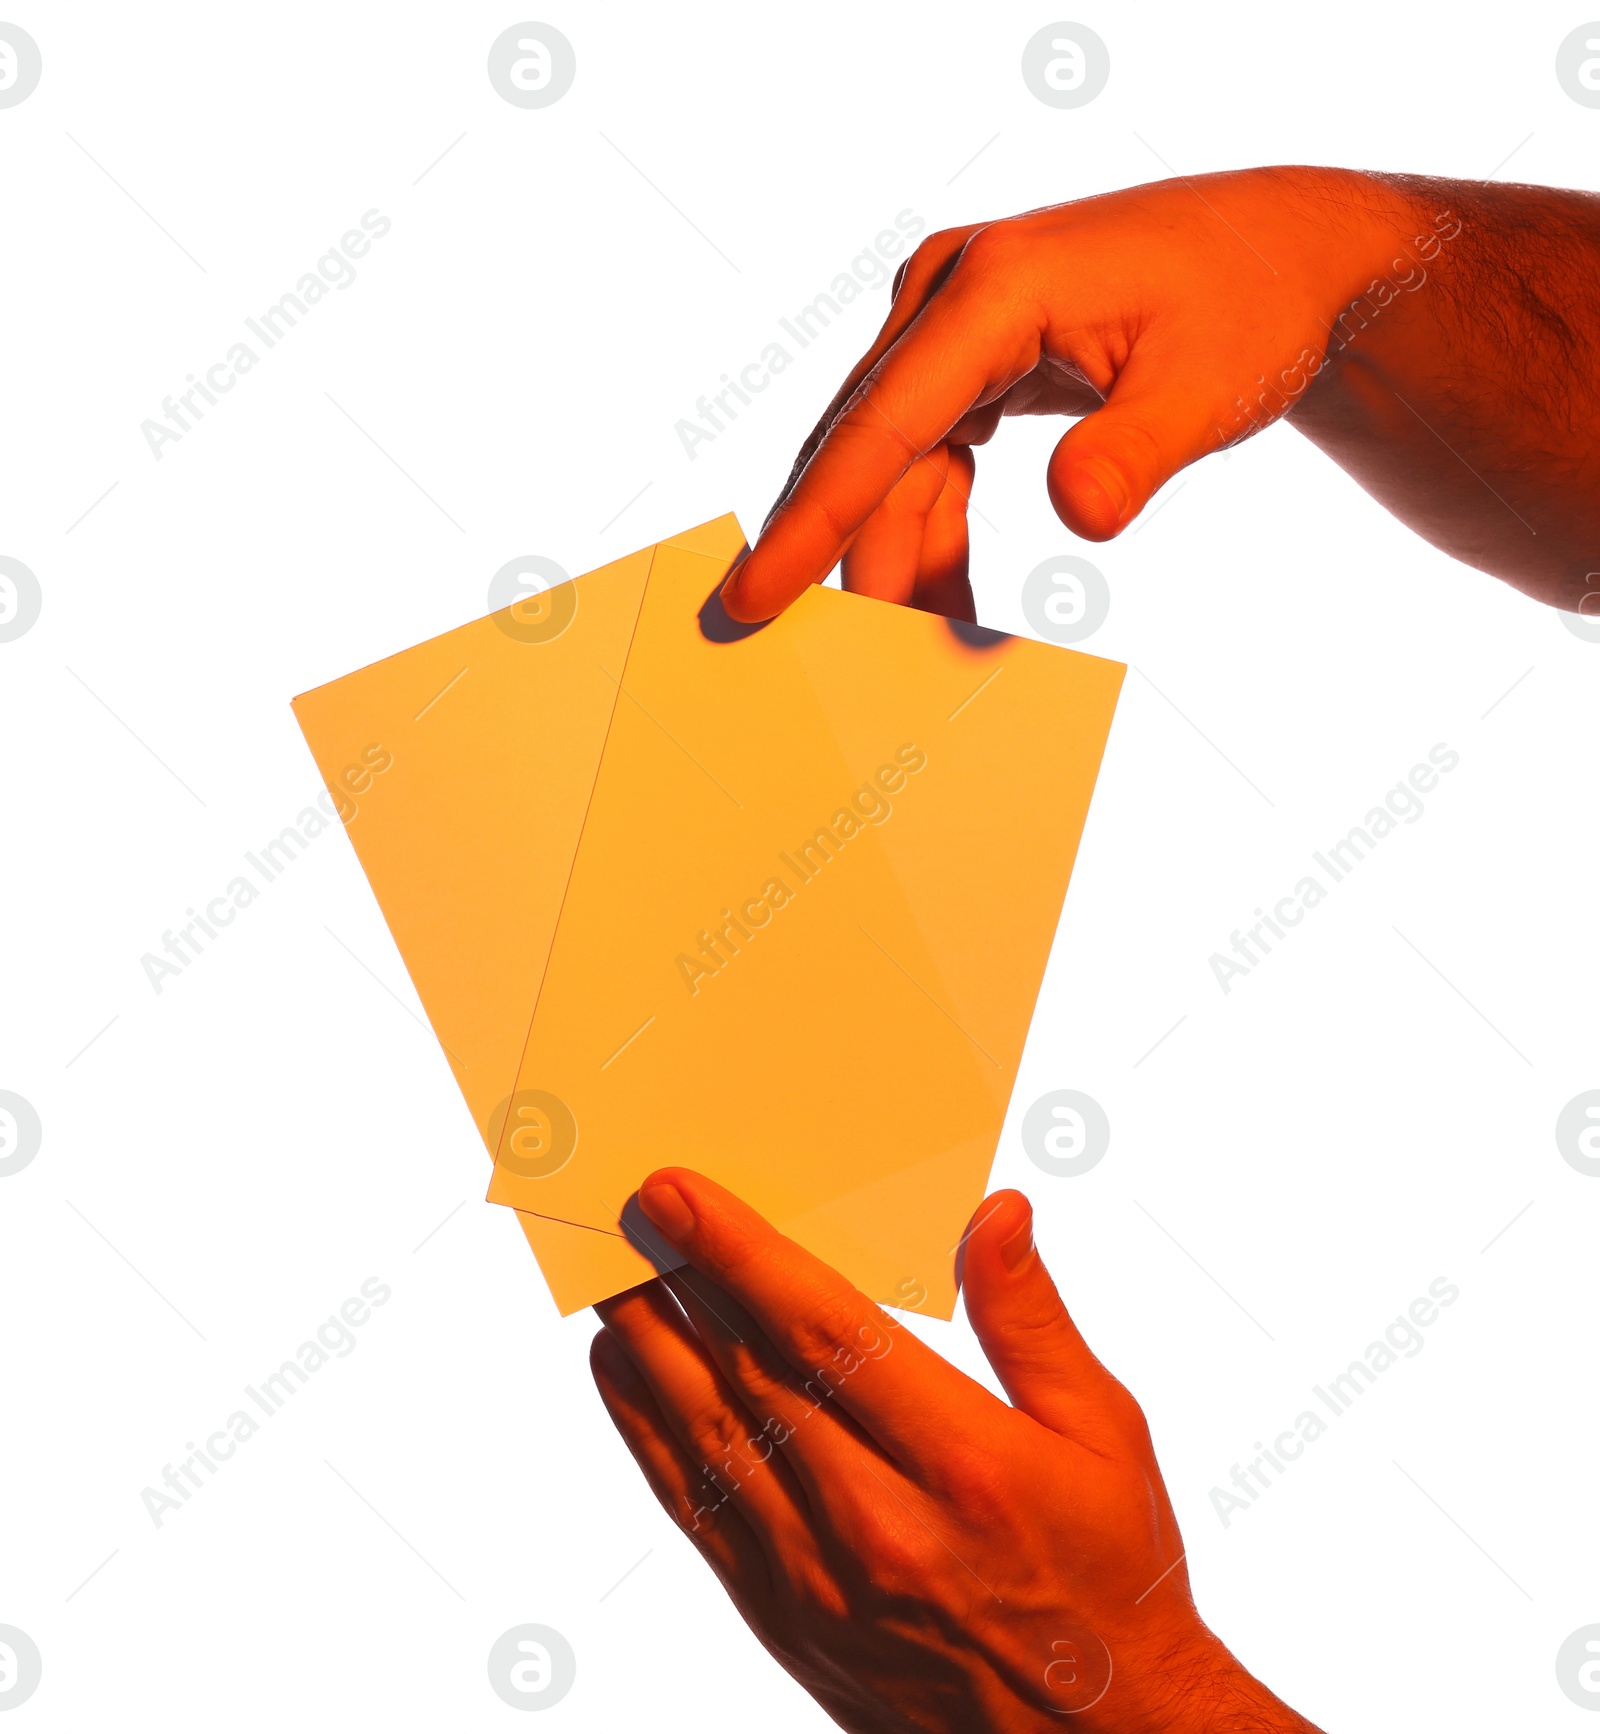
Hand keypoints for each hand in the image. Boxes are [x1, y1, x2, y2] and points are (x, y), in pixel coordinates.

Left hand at [590, 1169, 1318, 1732]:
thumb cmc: (1108, 1577)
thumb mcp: (1104, 1437)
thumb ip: (1033, 1320)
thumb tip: (996, 1214)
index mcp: (965, 1465)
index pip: (826, 1334)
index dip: (741, 1256)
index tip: (681, 1194)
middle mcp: (879, 1527)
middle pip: (748, 1376)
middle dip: (677, 1282)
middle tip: (626, 1208)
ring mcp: (820, 1582)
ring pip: (705, 1438)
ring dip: (645, 1346)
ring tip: (611, 1270)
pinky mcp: (786, 1620)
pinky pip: (697, 1509)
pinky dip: (647, 1432)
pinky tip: (624, 1372)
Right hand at [720, 166, 1599, 619]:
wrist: (1286, 255)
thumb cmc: (1251, 303)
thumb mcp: (1210, 387)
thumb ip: (1137, 454)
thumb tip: (1081, 521)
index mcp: (994, 286)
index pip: (882, 422)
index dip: (815, 519)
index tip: (755, 597)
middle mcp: (952, 294)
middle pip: (870, 451)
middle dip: (846, 559)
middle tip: (831, 663)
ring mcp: (955, 324)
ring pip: (894, 466)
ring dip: (904, 561)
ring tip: (917, 651)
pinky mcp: (972, 357)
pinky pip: (930, 461)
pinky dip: (938, 535)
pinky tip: (952, 602)